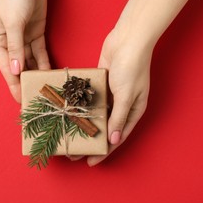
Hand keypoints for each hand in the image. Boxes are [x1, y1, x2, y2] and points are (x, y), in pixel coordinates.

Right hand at [0, 0, 49, 102]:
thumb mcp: (13, 22)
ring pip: (30, 60)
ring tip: (45, 89)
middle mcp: (9, 40)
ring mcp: (24, 36)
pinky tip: (49, 72)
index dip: (14, 85)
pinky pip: (40, 50)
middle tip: (36, 99)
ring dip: (36, 73)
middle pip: (19, 66)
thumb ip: (16, 48)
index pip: (7, 68)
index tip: (20, 101)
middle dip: (26, 82)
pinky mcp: (36, 30)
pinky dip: (44, 61)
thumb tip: (16, 70)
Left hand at [69, 26, 152, 165]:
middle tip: (74, 152)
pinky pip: (90, 99)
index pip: (116, 137)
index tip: (90, 162)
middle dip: (90, 141)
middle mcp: (121, 105)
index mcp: (132, 111)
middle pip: (104, 128)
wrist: (129, 39)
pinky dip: (82, 107)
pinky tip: (69, 114)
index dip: (104, 151)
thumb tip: (113, 140)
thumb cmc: (132, 67)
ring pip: (96, 115)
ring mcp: (110, 94)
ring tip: (69, 136)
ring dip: (84, 125)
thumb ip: (118, 117)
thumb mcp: (126, 95)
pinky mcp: (101, 82)